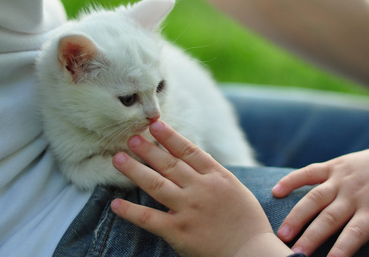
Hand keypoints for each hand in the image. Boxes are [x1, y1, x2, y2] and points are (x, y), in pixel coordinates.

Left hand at [111, 121, 292, 256]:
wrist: (253, 252)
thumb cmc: (248, 222)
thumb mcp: (236, 189)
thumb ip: (214, 174)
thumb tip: (194, 160)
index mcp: (217, 176)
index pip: (189, 151)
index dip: (170, 136)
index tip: (155, 125)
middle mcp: (201, 189)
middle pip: (169, 163)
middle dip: (148, 148)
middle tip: (131, 137)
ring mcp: (188, 209)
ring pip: (155, 184)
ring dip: (134, 170)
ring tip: (118, 158)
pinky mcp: (179, 231)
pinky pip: (149, 218)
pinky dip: (131, 211)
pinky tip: (115, 204)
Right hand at [272, 140, 368, 256]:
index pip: (355, 232)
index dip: (343, 248)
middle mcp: (354, 193)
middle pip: (329, 217)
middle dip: (311, 236)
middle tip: (295, 252)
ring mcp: (341, 178)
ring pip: (314, 197)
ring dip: (297, 214)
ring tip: (282, 233)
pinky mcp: (333, 166)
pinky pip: (309, 172)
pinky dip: (292, 179)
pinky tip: (276, 191)